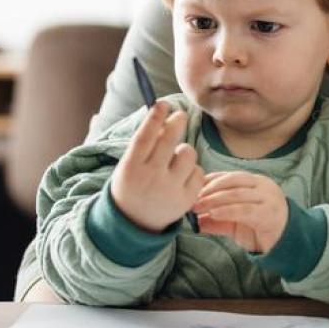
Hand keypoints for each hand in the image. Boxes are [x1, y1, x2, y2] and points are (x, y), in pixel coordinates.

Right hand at [111, 102, 204, 232]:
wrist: (135, 224)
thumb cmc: (133, 185)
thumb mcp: (130, 166)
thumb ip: (145, 146)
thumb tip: (166, 120)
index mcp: (131, 168)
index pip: (145, 137)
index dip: (155, 118)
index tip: (163, 103)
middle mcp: (150, 178)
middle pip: (170, 140)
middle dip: (177, 122)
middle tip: (180, 116)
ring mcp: (170, 190)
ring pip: (188, 153)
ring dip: (183, 151)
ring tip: (174, 161)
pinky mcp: (187, 199)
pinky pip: (199, 171)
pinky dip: (192, 170)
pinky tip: (181, 178)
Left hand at [193, 171, 290, 253]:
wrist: (285, 243)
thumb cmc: (260, 229)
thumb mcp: (234, 222)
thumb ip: (216, 219)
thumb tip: (193, 220)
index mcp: (255, 182)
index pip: (228, 176)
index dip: (209, 181)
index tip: (192, 188)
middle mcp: (263, 186)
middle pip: (232, 181)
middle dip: (209, 189)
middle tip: (192, 199)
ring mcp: (268, 198)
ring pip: (237, 194)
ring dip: (214, 200)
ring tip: (198, 207)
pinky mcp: (268, 213)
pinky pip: (244, 209)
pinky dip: (227, 211)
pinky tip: (213, 213)